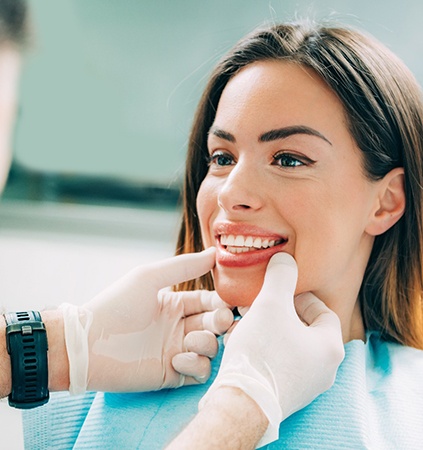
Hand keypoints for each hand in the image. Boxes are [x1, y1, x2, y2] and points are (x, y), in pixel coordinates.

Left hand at [60, 248, 233, 393]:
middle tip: (222, 320)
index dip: (221, 301)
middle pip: (214, 324)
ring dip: (207, 343)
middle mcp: (177, 327)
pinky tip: (177, 359)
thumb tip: (215, 253)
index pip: (208, 301)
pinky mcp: (171, 374)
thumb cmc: (116, 305)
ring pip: (211, 348)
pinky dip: (196, 365)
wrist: (88, 344)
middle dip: (222, 322)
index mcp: (174, 304)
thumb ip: (184, 266)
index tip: (230, 302)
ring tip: (189, 340)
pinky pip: (199, 371)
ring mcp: (175, 351)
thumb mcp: (149, 277)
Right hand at [199, 252, 343, 445]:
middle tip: (260, 304)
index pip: (323, 311)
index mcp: (330, 347)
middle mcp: (324, 369)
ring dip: (268, 328)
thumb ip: (281, 276)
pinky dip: (264, 347)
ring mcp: (306, 385)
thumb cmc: (262, 352)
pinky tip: (243, 340)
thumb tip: (285, 258)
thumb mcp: (271, 303)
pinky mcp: (286, 394)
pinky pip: (279, 362)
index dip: (301, 296)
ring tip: (246, 320)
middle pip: (304, 328)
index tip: (281, 292)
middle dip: (279, 311)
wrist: (242, 403)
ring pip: (289, 344)